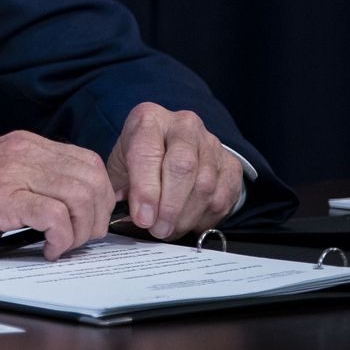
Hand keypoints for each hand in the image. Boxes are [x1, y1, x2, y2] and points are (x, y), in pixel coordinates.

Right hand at [0, 130, 115, 260]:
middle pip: (91, 178)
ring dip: (81, 230)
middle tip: (81, 239)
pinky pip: (55, 216)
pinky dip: (61, 238)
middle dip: (97, 216)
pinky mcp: (2, 198)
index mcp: (24, 144)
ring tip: (62, 246)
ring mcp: (12, 172)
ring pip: (80, 196)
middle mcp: (22, 151)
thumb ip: (31, 179)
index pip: (87, 162)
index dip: (99, 195)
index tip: (91, 221)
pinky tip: (48, 249)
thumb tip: (72, 204)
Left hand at [104, 102, 240, 240]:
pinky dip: (203, 218)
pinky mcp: (230, 164)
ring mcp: (211, 143)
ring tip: (168, 230)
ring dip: (185, 217)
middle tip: (157, 230)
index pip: (148, 152)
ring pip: (204, 185)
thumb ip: (119, 187)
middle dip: (169, 207)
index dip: (146, 189)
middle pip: (183, 166)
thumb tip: (126, 215)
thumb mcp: (121, 164)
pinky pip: (222, 197)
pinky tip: (187, 222)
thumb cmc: (141, 158)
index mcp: (150, 119)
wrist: (171, 147)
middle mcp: (184, 125)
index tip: (142, 218)